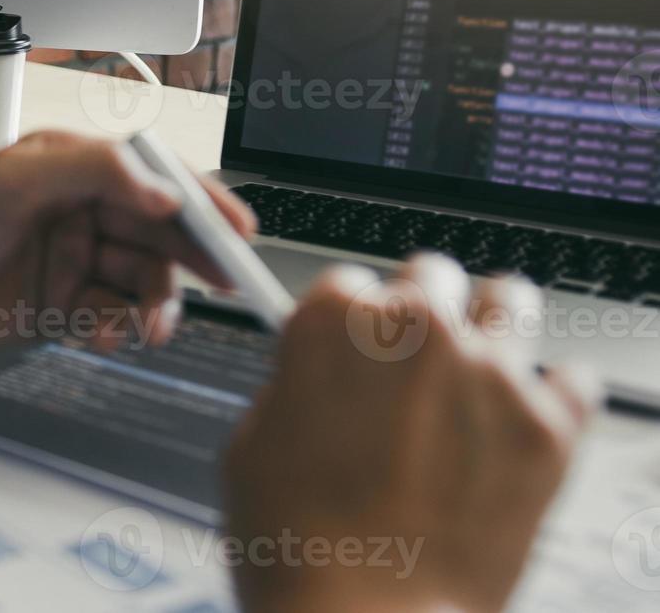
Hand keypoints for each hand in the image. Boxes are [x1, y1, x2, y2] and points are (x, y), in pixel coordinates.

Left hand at [0, 132, 256, 358]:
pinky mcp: (62, 306)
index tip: (236, 230)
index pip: (153, 176)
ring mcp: (72, 259)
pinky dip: (122, 328)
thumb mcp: (11, 180)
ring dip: (155, 303)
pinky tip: (110, 336)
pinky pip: (114, 316)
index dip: (200, 200)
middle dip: (192, 260)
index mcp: (72, 166)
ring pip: (142, 279)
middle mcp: (78, 209)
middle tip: (224, 285)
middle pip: (159, 231)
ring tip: (147, 326)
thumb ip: (92, 173)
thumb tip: (160, 189)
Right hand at [223, 256, 600, 612]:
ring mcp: (490, 373)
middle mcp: (414, 330)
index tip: (357, 346)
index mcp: (332, 323)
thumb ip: (294, 387)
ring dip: (493, 324)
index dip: (350, 320)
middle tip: (413, 365)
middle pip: (430, 276)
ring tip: (482, 366)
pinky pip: (573, 378)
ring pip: (512, 299)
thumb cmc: (299, 547)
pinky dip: (552, 397)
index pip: (349, 280)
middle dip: (420, 314)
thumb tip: (320, 379)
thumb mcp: (252, 445)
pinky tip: (523, 423)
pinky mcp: (549, 427)